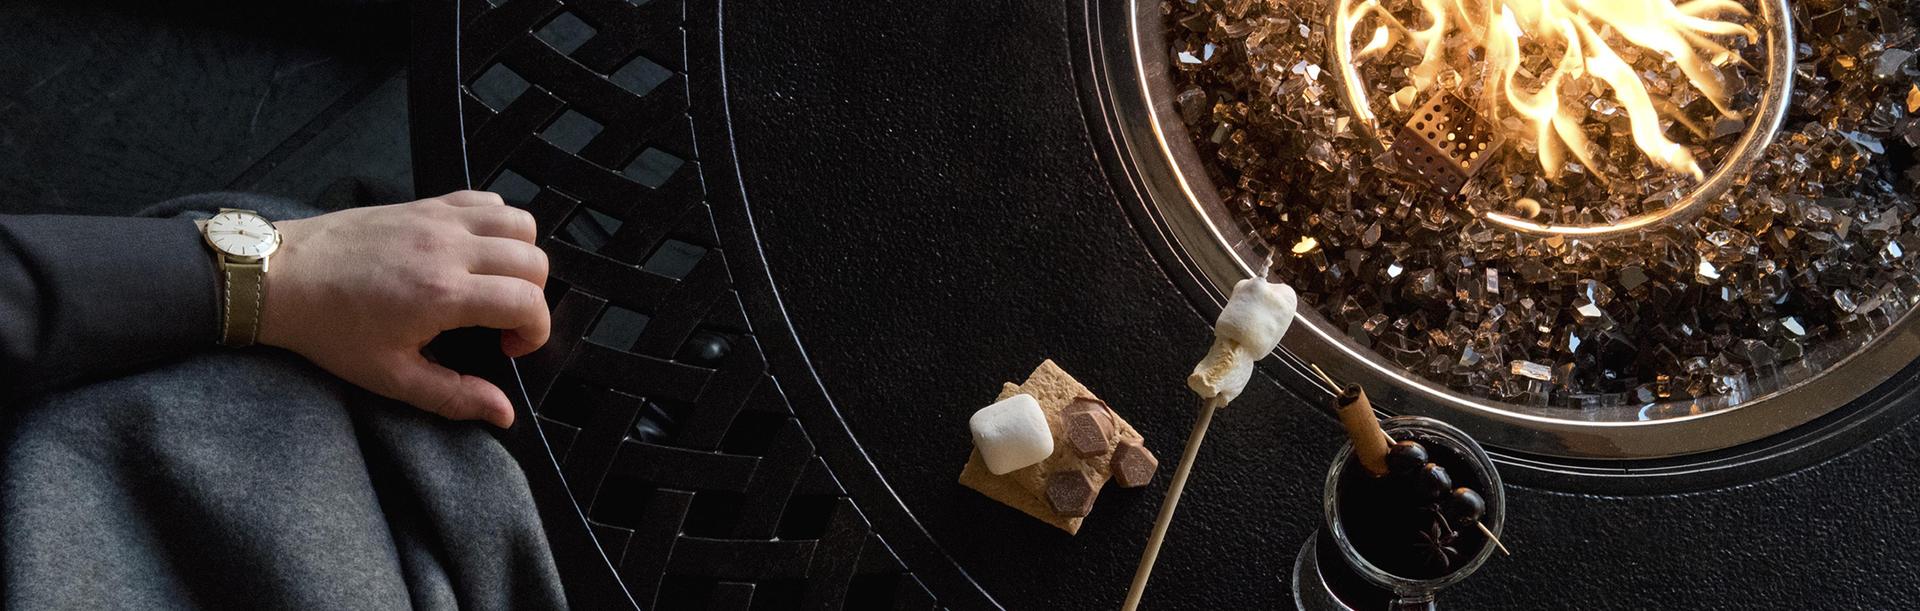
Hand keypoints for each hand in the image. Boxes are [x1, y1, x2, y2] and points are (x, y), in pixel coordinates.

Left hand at [259, 191, 549, 427]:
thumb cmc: (330, 329)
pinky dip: (497, 224)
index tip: (507, 348)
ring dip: (521, 256)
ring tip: (494, 284)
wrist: (280, 278)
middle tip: (500, 322)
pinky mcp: (425, 203)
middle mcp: (450, 249)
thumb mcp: (389, 376)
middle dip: (532, 298)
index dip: (535, 331)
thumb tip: (504, 414)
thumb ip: (454, 396)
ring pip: (520, 223)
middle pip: (533, 261)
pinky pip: (486, 201)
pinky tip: (475, 251)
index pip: (529, 302)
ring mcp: (439, 219)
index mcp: (444, 295)